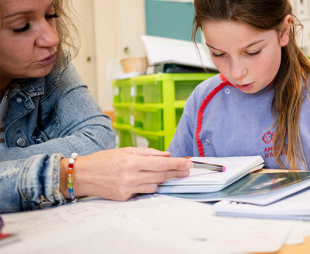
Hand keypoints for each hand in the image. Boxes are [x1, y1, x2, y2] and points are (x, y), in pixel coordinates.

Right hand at [60, 147, 191, 200]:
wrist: (82, 175)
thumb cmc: (104, 160)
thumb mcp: (126, 150)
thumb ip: (148, 153)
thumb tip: (167, 155)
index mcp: (132, 162)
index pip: (161, 164)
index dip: (177, 164)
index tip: (188, 163)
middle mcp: (131, 176)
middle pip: (161, 176)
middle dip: (177, 173)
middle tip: (188, 170)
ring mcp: (127, 189)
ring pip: (154, 186)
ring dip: (162, 180)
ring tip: (167, 174)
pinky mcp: (124, 198)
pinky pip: (143, 192)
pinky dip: (147, 186)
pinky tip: (146, 180)